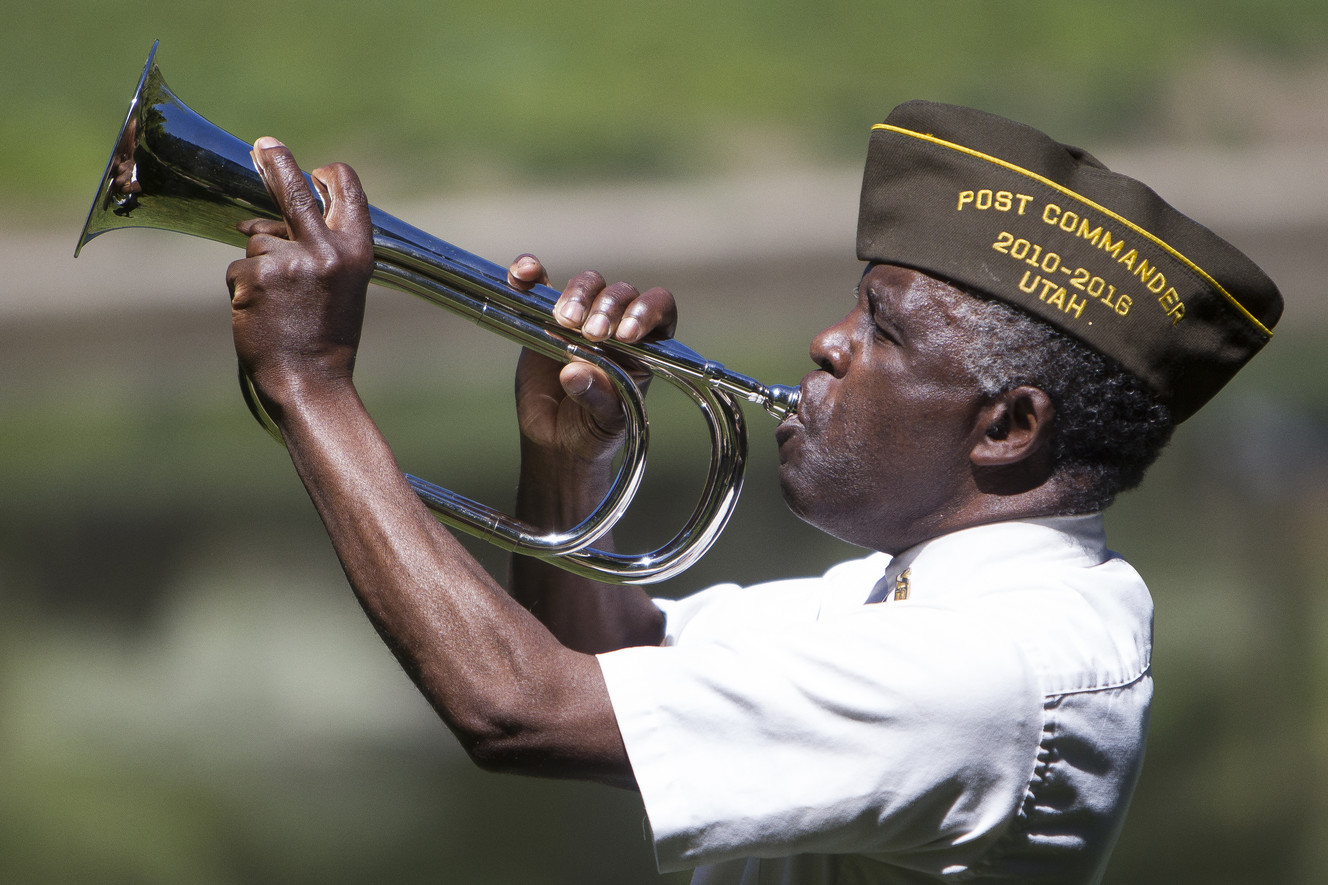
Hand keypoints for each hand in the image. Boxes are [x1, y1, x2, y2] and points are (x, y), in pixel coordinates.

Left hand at [225, 137, 373, 415]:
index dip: (330, 177)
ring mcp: (289, 262)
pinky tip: (261, 315)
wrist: (311, 383)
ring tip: (278, 306)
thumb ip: (319, 251)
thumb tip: (256, 223)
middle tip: (262, 144)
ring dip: (258, 267)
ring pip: (257, 242)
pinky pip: (238, 270)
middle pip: (294, 192)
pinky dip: (243, 290)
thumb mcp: (342, 287)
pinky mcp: (255, 277)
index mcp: (358, 252)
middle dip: (275, 163)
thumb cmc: (326, 338)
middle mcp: (327, 251)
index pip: (348, 194)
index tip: (315, 169)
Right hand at [507, 255, 676, 463]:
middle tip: (591, 334)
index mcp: (645, 346)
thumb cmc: (594, 430)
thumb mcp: (604, 421)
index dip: (646, 312)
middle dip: (606, 308)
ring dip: (577, 295)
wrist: (558, 439)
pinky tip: (522, 275)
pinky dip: (531, 273)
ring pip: (587, 284)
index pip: (660, 310)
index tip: (625, 335)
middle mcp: (617, 324)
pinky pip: (539, 283)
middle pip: (620, 293)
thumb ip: (597, 397)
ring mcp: (582, 317)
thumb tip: (575, 372)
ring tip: (563, 321)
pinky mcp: (544, 314)